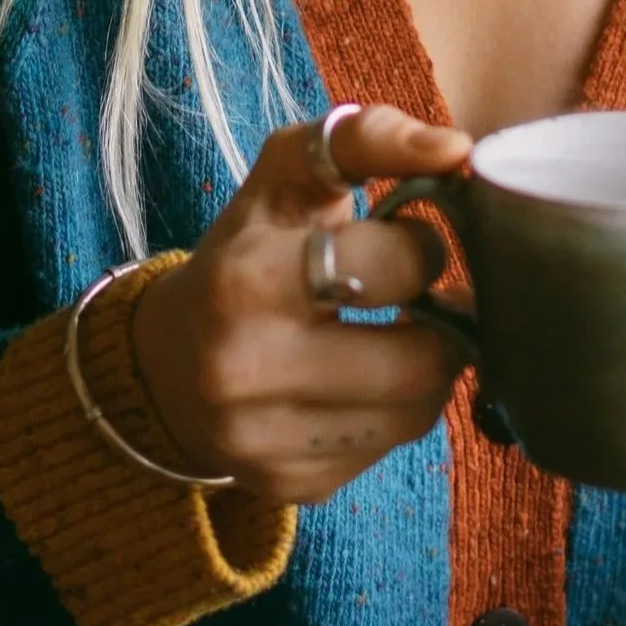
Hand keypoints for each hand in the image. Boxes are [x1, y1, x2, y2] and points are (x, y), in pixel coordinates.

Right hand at [130, 105, 471, 505]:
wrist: (168, 358)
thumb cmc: (248, 246)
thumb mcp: (289, 172)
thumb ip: (369, 138)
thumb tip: (458, 150)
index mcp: (247, 278)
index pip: (399, 266)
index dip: (422, 247)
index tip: (406, 241)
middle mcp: (246, 370)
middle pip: (421, 361)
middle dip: (441, 322)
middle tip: (421, 299)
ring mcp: (264, 442)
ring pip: (416, 414)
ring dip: (426, 369)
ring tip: (396, 335)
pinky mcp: (288, 487)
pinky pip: (387, 453)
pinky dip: (392, 413)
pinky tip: (360, 382)